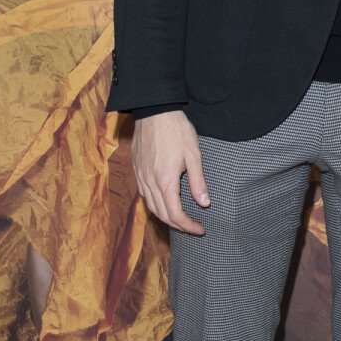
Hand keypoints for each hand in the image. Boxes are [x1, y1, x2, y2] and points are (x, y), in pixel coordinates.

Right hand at [131, 109, 208, 234]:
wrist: (154, 111)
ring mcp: (141, 177)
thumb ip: (198, 182)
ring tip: (180, 219)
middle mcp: (150, 183)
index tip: (200, 229)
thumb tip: (204, 203)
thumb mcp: (194, 155)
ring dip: (165, 217)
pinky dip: (155, 205)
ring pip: (151, 207)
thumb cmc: (176, 131)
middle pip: (162, 215)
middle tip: (193, 227)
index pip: (175, 215)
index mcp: (165, 182)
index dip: (188, 226)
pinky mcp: (136, 170)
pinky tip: (165, 202)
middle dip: (178, 225)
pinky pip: (144, 195)